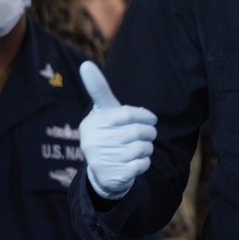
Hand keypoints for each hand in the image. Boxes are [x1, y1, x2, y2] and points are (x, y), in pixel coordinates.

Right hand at [79, 61, 156, 200]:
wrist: (105, 171)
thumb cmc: (109, 133)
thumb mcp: (104, 112)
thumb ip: (98, 89)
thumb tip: (86, 64)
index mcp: (91, 123)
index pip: (127, 114)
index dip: (145, 116)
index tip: (152, 119)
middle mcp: (92, 142)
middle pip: (137, 132)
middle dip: (149, 133)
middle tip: (149, 135)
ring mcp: (102, 160)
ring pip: (142, 148)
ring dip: (148, 148)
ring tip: (141, 148)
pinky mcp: (113, 176)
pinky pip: (142, 165)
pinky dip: (145, 162)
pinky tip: (137, 161)